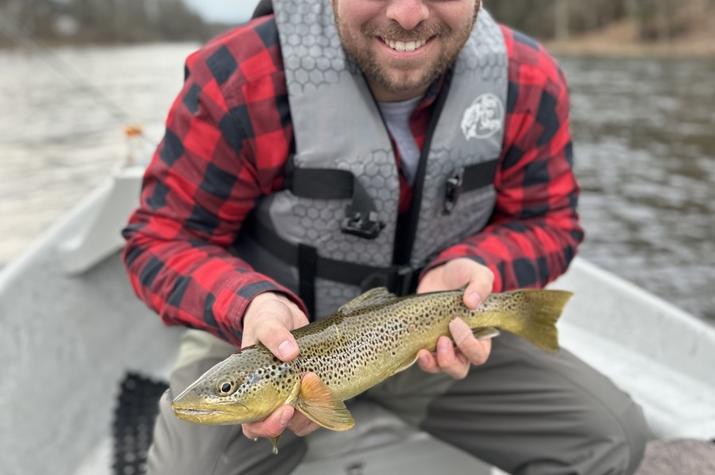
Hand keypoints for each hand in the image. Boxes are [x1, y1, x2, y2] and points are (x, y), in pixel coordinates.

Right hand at [240, 292, 318, 438]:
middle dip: (290, 421)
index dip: (266, 425)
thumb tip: (289, 352)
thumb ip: (274, 334)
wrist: (285, 313)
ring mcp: (287, 395)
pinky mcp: (306, 390)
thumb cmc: (266, 320)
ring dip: (310, 410)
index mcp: (246, 388)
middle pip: (274, 428)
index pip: (250, 423)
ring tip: (315, 380)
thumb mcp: (266, 322)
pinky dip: (323, 404)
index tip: (286, 409)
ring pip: (298, 421)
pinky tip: (327, 389)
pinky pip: (315, 410)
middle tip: (299, 402)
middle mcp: (266, 397)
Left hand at [416, 258, 494, 378]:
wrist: (440, 274)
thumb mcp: (476, 273)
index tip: (456, 323)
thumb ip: (480, 284)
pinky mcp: (426, 342)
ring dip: (434, 364)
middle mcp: (463, 345)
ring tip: (425, 351)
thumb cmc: (463, 276)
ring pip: (442, 368)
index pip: (479, 353)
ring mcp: (444, 346)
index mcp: (481, 334)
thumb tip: (472, 301)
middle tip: (442, 340)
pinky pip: (426, 361)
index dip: (469, 344)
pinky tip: (418, 351)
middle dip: (451, 360)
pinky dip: (422, 361)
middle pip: (460, 368)